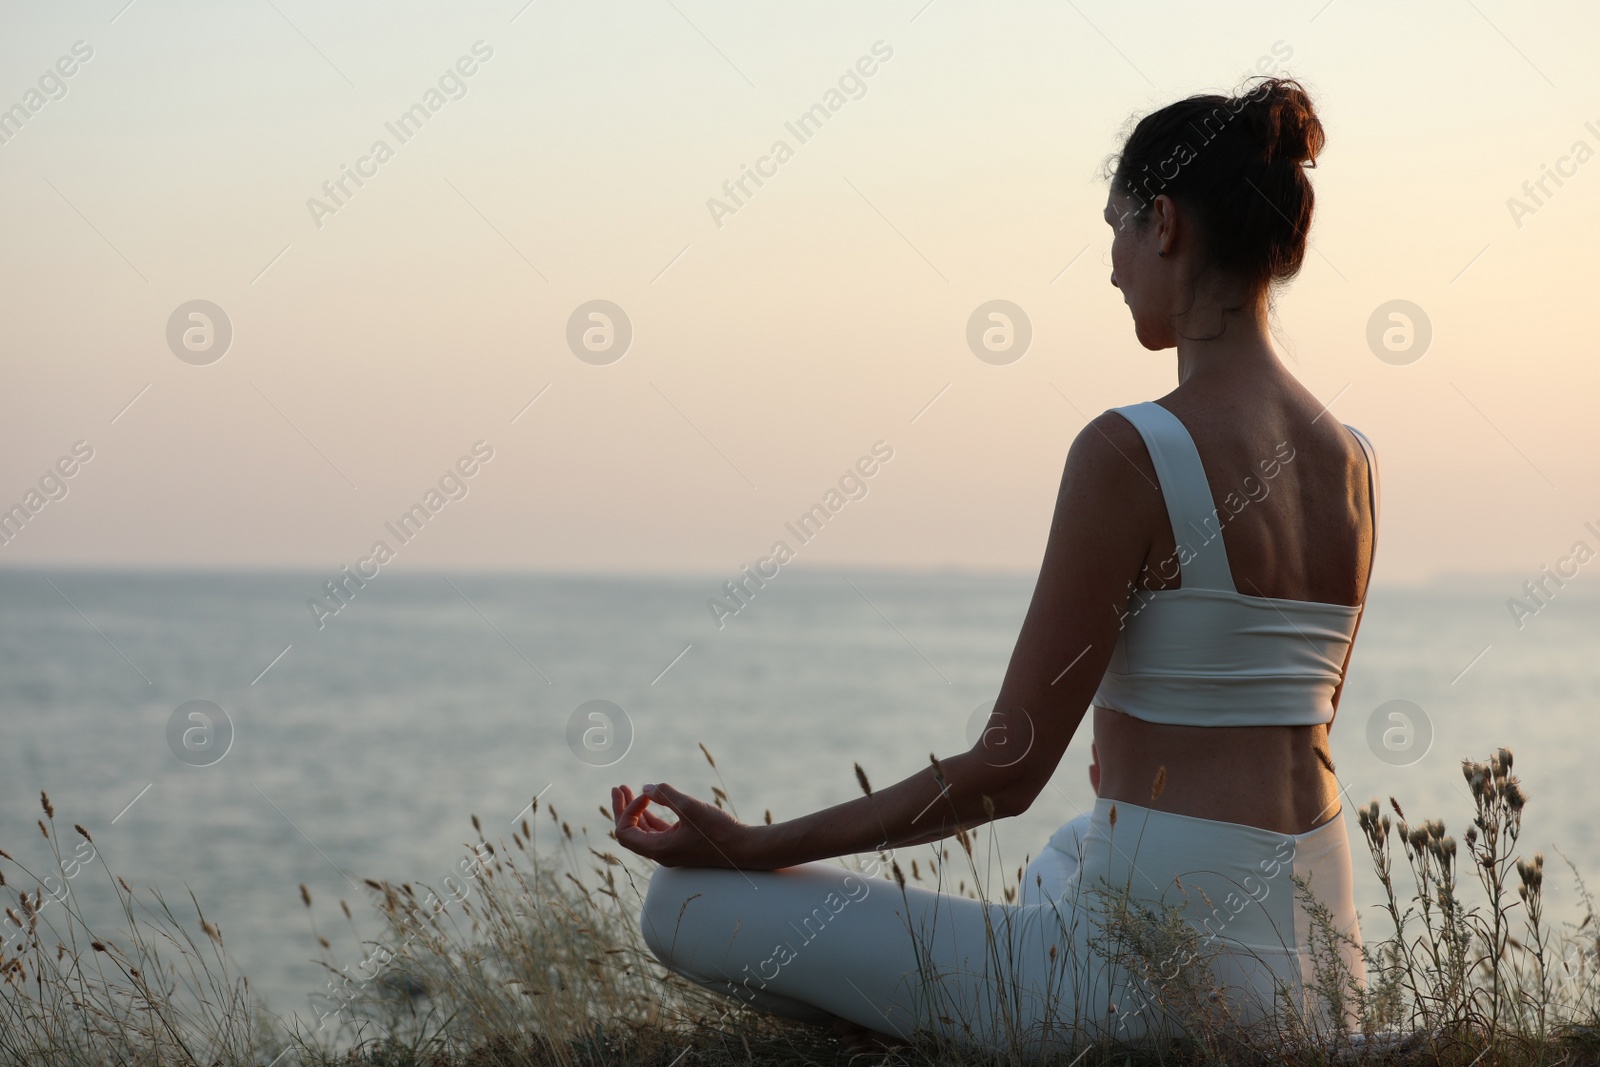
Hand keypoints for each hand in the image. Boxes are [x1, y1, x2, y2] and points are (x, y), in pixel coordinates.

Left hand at [610, 782, 759, 868]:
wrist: (745, 848)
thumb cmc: (719, 830)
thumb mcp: (691, 808)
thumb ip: (666, 795)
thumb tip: (646, 787)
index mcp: (659, 850)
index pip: (625, 833)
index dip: (628, 811)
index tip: (646, 794)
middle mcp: (661, 854)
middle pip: (630, 833)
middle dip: (623, 809)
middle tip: (618, 788)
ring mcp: (671, 851)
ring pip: (644, 832)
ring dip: (636, 811)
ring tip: (630, 791)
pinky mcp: (682, 845)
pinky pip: (658, 833)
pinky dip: (651, 817)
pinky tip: (651, 802)